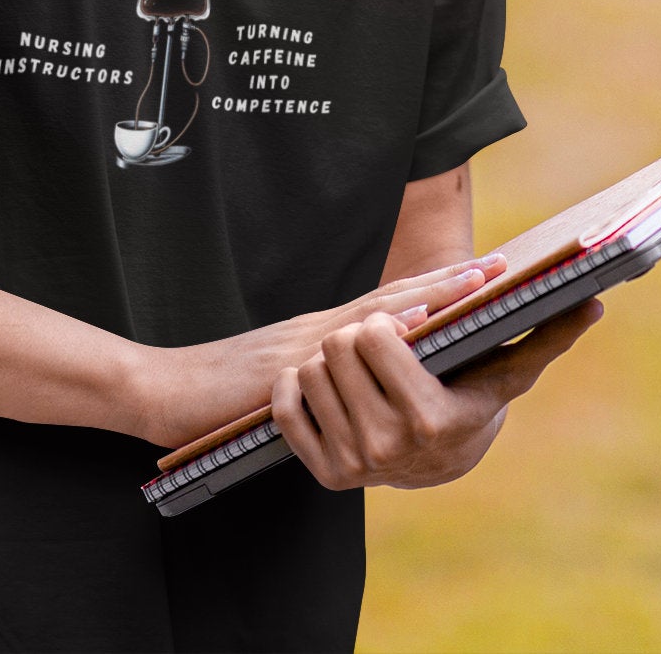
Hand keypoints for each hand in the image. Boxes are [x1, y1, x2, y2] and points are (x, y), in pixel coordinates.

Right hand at [139, 257, 507, 448]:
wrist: (160, 388)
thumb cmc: (215, 393)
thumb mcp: (277, 383)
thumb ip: (316, 379)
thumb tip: (354, 390)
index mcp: (319, 335)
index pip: (388, 307)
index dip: (435, 292)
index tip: (482, 278)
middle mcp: (318, 329)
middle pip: (394, 297)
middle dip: (448, 284)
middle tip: (500, 266)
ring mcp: (304, 342)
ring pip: (378, 310)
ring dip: (430, 295)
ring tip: (477, 281)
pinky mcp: (288, 362)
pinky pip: (346, 342)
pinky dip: (385, 328)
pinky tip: (416, 322)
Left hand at [270, 298, 603, 491]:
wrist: (442, 460)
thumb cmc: (476, 396)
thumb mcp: (506, 368)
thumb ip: (544, 334)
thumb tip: (593, 304)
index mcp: (431, 420)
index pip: (376, 337)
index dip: (386, 322)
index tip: (403, 326)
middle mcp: (388, 451)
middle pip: (338, 347)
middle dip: (358, 334)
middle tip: (381, 346)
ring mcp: (355, 468)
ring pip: (310, 373)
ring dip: (330, 361)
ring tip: (363, 372)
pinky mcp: (325, 476)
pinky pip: (286, 408)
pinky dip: (296, 389)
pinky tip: (328, 387)